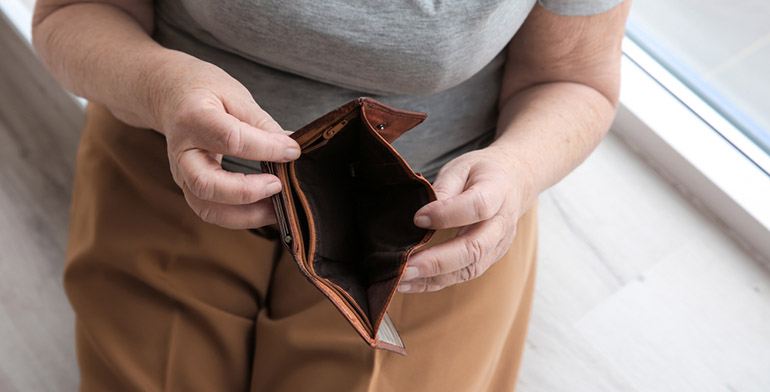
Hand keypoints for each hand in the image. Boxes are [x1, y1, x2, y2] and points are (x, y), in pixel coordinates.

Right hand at [151, 57, 299, 228]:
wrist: (169, 94)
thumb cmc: (205, 91)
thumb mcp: (235, 94)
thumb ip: (261, 122)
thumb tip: (290, 146)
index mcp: (193, 117)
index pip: (231, 139)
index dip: (267, 148)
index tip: (293, 150)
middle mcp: (181, 151)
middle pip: (206, 184)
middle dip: (247, 192)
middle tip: (279, 185)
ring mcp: (181, 173)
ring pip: (206, 207)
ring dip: (245, 215)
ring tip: (277, 209)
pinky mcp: (188, 187)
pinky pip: (211, 212)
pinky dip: (239, 217)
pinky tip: (265, 210)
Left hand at [398, 146, 532, 292]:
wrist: (512, 182)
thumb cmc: (480, 173)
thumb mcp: (461, 167)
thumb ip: (444, 188)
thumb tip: (423, 216)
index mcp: (497, 191)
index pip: (478, 206)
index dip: (447, 214)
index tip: (418, 218)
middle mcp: (502, 223)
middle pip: (475, 248)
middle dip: (437, 262)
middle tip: (405, 267)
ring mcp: (499, 245)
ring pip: (470, 268)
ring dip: (434, 278)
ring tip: (402, 279)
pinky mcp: (490, 258)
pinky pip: (464, 275)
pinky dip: (436, 282)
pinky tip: (412, 283)